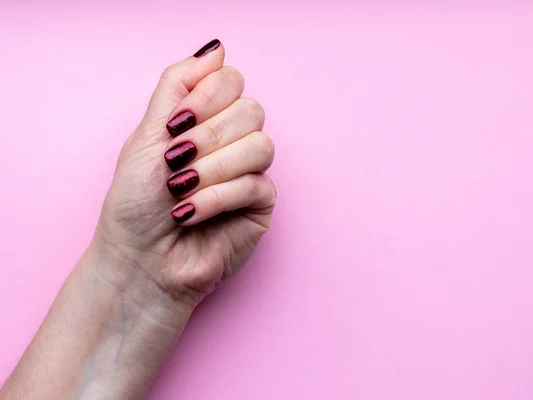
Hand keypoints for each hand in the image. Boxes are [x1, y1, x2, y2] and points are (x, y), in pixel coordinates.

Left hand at [93, 40, 275, 307]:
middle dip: (208, 136)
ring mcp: (250, 173)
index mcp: (207, 121)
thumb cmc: (136, 204)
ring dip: (213, 168)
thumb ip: (178, 86)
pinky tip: (191, 212)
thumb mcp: (147, 134)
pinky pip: (256, 184)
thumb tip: (215, 48)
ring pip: (261, 145)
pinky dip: (217, 197)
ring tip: (182, 189)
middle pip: (251, 110)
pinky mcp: (260, 206)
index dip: (208, 96)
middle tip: (176, 160)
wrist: (139, 261)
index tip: (176, 124)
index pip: (232, 81)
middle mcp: (233, 143)